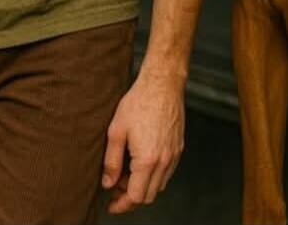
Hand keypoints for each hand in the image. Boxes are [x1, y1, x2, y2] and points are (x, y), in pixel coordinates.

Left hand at [102, 68, 184, 212]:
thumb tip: (108, 183)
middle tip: (116, 186)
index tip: (111, 204)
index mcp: (148, 159)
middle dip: (131, 197)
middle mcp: (164, 161)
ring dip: (143, 186)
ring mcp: (174, 155)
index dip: (122, 205)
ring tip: (127, 172)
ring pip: (159, 185)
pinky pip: (167, 172)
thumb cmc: (139, 102)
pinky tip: (142, 162)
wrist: (163, 83)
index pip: (136, 196)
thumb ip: (111, 161)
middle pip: (148, 195)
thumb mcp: (116, 130)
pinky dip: (154, 175)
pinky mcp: (179, 147)